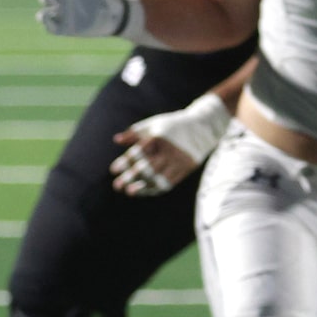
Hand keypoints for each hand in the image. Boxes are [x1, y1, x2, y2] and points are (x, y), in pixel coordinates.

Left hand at [111, 92, 231, 196]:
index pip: (138, 152)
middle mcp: (168, 150)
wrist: (203, 127)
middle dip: (130, 178)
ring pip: (158, 178)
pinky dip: (155, 188)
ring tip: (128, 192)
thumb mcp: (153, 124)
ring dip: (142, 187)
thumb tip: (116, 140)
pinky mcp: (185, 169)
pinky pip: (168, 183)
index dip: (125, 162)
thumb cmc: (172, 125)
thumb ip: (134, 133)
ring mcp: (178, 161)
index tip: (113, 170)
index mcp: (158, 137)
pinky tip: (143, 191)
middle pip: (147, 167)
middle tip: (116, 186)